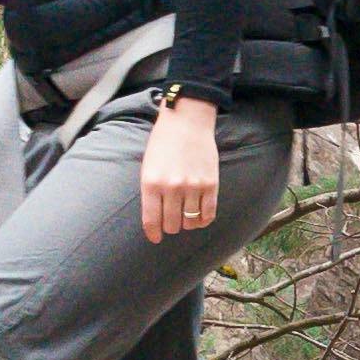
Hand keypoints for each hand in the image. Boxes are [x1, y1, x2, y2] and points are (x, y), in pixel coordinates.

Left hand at [137, 94, 223, 237]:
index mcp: (151, 183)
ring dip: (187, 223)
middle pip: (172, 225)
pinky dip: (203, 220)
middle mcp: (172, 187)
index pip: (152, 220)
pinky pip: (208, 214)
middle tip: (171, 221)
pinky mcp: (211, 184)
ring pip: (190, 222)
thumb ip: (151, 193)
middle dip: (170, 227)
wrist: (187, 121)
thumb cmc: (164, 143)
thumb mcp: (148, 167)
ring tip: (185, 215)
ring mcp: (193, 187)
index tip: (155, 238)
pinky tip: (199, 216)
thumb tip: (156, 220)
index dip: (153, 233)